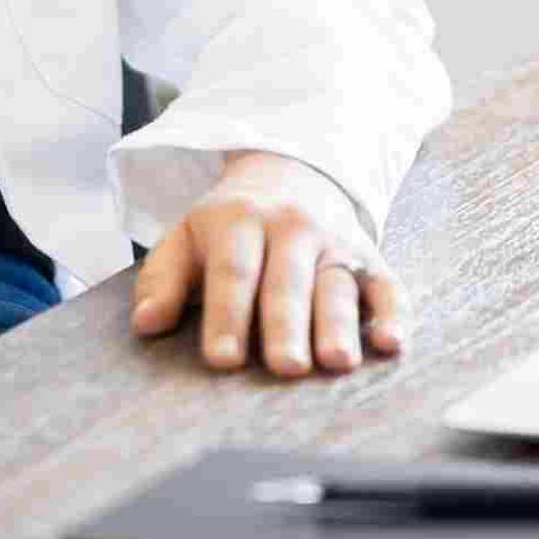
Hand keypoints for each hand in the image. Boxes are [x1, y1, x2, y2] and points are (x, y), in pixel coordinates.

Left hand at [127, 149, 410, 375]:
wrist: (289, 170)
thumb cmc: (228, 226)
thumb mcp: (185, 238)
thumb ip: (162, 280)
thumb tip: (146, 323)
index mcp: (238, 222)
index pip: (232, 272)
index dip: (227, 315)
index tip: (222, 359)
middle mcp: (291, 228)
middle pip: (288, 282)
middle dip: (286, 325)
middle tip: (285, 367)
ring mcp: (334, 243)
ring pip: (337, 286)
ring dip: (339, 325)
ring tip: (338, 362)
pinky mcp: (369, 258)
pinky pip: (386, 285)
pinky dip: (393, 314)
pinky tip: (392, 343)